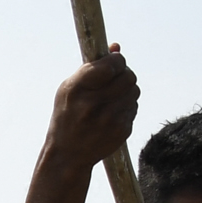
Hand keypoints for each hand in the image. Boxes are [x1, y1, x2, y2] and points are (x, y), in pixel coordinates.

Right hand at [45, 47, 138, 171]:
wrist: (67, 155)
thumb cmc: (67, 116)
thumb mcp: (70, 89)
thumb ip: (92, 67)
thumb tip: (116, 47)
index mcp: (76, 89)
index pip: (112, 64)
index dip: (116, 62)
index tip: (113, 65)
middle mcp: (92, 104)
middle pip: (128, 76)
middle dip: (124, 75)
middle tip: (114, 82)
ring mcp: (108, 119)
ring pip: (134, 90)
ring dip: (126, 91)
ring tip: (110, 100)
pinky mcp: (121, 130)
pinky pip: (133, 107)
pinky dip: (125, 107)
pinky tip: (110, 115)